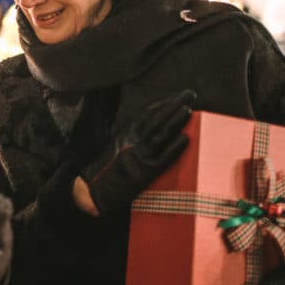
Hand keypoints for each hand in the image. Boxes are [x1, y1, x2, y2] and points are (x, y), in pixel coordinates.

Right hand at [79, 90, 195, 215]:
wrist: (95, 190)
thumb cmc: (106, 169)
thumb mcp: (116, 145)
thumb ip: (130, 134)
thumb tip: (148, 125)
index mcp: (124, 133)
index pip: (147, 113)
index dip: (163, 103)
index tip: (176, 96)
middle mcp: (132, 141)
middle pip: (157, 119)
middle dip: (174, 104)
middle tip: (190, 94)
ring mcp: (139, 156)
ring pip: (161, 134)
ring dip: (176, 121)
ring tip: (189, 110)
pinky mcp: (145, 172)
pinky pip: (163, 158)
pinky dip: (174, 147)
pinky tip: (186, 138)